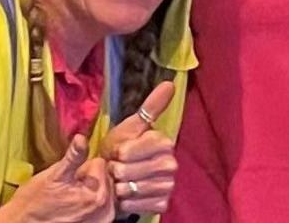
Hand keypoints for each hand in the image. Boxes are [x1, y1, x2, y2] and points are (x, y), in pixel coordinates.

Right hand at [0, 135, 114, 222]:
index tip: (72, 176)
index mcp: (98, 195)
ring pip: (108, 191)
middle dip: (92, 179)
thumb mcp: (54, 175)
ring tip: (74, 197)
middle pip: (108, 178)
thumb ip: (73, 156)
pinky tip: (79, 206)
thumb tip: (81, 138)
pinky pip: (107, 206)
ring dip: (95, 191)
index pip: (101, 163)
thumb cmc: (36, 202)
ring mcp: (104, 220)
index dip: (85, 166)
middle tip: (71, 187)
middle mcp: (106, 210)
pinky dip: (97, 203)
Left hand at [102, 80, 179, 216]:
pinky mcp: (163, 203)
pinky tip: (127, 197)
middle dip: (117, 172)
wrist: (116, 180)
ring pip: (135, 189)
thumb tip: (170, 83)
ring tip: (120, 183)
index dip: (119, 152)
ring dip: (121, 188)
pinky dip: (129, 203)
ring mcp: (169, 184)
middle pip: (130, 171)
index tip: (117, 152)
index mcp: (163, 142)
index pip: (130, 151)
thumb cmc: (120, 150)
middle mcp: (171, 163)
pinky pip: (140, 205)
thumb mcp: (129, 127)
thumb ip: (150, 107)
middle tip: (117, 169)